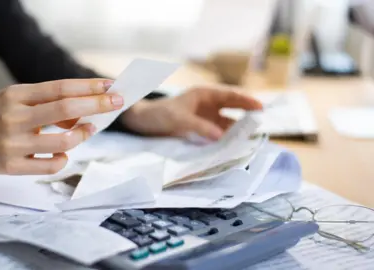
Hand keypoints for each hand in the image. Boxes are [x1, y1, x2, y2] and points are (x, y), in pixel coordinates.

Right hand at [0, 79, 122, 176]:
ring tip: (89, 129)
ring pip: (62, 141)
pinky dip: (63, 159)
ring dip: (82, 134)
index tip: (109, 86)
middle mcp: (14, 117)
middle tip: (117, 102)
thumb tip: (82, 113)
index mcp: (15, 96)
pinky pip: (50, 165)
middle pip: (65, 108)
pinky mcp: (10, 167)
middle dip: (97, 104)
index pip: (59, 88)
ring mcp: (12, 144)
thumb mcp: (11, 101)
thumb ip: (44, 105)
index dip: (87, 87)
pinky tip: (63, 154)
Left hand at [121, 86, 261, 141]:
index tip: (261, 109)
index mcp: (204, 94)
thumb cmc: (158, 114)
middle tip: (262, 125)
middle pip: (232, 108)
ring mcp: (204, 116)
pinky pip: (217, 132)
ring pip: (226, 122)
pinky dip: (225, 138)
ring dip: (237, 130)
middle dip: (247, 115)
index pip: (230, 95)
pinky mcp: (200, 128)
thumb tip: (221, 137)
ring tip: (250, 139)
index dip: (247, 101)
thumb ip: (200, 127)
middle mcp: (207, 104)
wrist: (142, 122)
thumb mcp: (179, 119)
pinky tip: (232, 146)